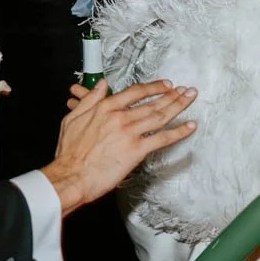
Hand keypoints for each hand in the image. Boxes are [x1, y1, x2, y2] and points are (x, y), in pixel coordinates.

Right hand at [40, 79, 197, 213]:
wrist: (71, 175)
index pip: (135, 92)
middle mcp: (120, 117)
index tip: (165, 85)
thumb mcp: (73, 118)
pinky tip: (190, 126)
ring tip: (190, 99)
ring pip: (160, 116)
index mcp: (106, 108)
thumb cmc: (70, 152)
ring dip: (178, 106)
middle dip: (172, 95)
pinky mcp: (136, 151)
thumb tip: (102, 85)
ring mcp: (130, 133)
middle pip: (152, 102)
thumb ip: (91, 99)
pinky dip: (178, 132)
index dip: (153, 87)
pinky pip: (162, 138)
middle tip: (186, 90)